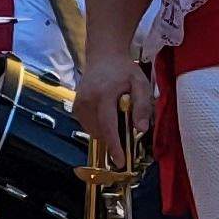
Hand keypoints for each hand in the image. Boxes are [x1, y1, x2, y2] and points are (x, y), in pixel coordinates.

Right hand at [76, 49, 149, 165]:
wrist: (103, 56)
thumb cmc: (124, 69)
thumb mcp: (140, 83)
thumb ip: (142, 105)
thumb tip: (141, 129)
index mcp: (103, 95)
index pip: (108, 127)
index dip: (114, 146)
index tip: (120, 162)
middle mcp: (86, 101)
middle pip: (100, 132)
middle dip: (114, 137)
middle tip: (126, 127)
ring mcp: (78, 104)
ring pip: (93, 131)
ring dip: (106, 131)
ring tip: (116, 115)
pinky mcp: (75, 106)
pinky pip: (87, 125)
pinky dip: (98, 126)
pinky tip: (106, 113)